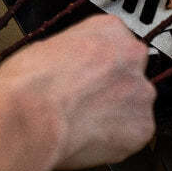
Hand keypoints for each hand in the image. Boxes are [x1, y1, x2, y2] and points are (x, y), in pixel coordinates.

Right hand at [0, 15, 155, 169]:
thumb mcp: (47, 48)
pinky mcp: (142, 126)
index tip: (89, 76)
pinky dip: (116, 140)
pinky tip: (90, 139)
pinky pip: (133, 134)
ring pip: (133, 105)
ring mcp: (142, 92)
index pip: (115, 44)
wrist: (30, 117)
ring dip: (116, 115)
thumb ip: (75, 55)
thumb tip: (72, 68)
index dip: (98, 66)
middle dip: (111, 89)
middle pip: (129, 74)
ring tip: (83, 124)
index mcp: (111, 30)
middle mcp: (133, 56)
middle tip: (84, 103)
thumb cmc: (29, 84)